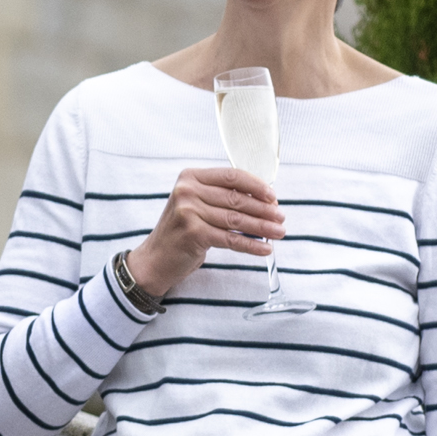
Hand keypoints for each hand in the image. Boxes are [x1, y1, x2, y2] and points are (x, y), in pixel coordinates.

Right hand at [129, 165, 281, 301]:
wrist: (155, 259)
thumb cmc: (181, 231)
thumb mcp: (195, 205)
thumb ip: (220, 197)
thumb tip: (262, 200)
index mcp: (190, 177)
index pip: (231, 176)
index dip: (256, 186)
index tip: (273, 197)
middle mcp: (187, 191)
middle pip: (236, 199)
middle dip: (263, 210)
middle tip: (281, 218)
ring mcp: (188, 212)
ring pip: (236, 220)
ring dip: (262, 228)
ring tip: (279, 233)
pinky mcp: (193, 233)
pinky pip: (230, 239)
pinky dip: (251, 245)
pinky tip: (264, 248)